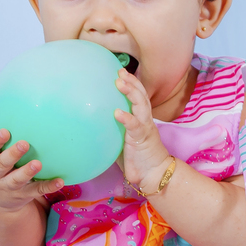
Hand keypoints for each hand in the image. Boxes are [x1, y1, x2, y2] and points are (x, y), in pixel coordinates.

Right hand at [0, 119, 63, 211]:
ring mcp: (8, 187)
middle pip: (1, 165)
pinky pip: (37, 190)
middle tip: (24, 144)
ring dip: (27, 172)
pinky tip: (60, 181)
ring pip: (17, 180)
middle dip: (12, 155)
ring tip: (37, 163)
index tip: (6, 131)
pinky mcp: (23, 195)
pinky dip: (48, 186)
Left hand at [114, 69, 171, 192]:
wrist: (154, 174)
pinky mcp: (142, 139)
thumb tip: (91, 124)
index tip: (121, 72)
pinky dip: (127, 118)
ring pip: (141, 105)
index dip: (132, 84)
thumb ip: (114, 131)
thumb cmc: (137, 159)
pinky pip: (135, 126)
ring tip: (120, 82)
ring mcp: (145, 128)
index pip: (139, 97)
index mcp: (141, 120)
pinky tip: (117, 112)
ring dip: (131, 92)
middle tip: (120, 71)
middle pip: (141, 96)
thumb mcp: (124, 141)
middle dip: (132, 82)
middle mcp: (145, 121)